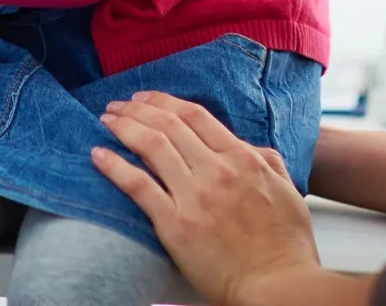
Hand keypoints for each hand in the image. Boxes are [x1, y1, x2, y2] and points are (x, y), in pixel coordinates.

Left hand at [94, 92, 320, 304]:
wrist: (277, 288)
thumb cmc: (285, 247)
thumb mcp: (287, 191)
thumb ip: (267, 162)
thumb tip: (249, 148)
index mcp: (243, 159)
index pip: (195, 115)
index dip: (164, 101)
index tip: (145, 99)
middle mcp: (216, 171)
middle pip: (168, 125)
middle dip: (137, 109)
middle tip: (117, 105)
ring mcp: (194, 197)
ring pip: (150, 146)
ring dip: (123, 127)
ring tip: (106, 120)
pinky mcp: (175, 225)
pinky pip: (138, 186)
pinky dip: (114, 166)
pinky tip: (98, 154)